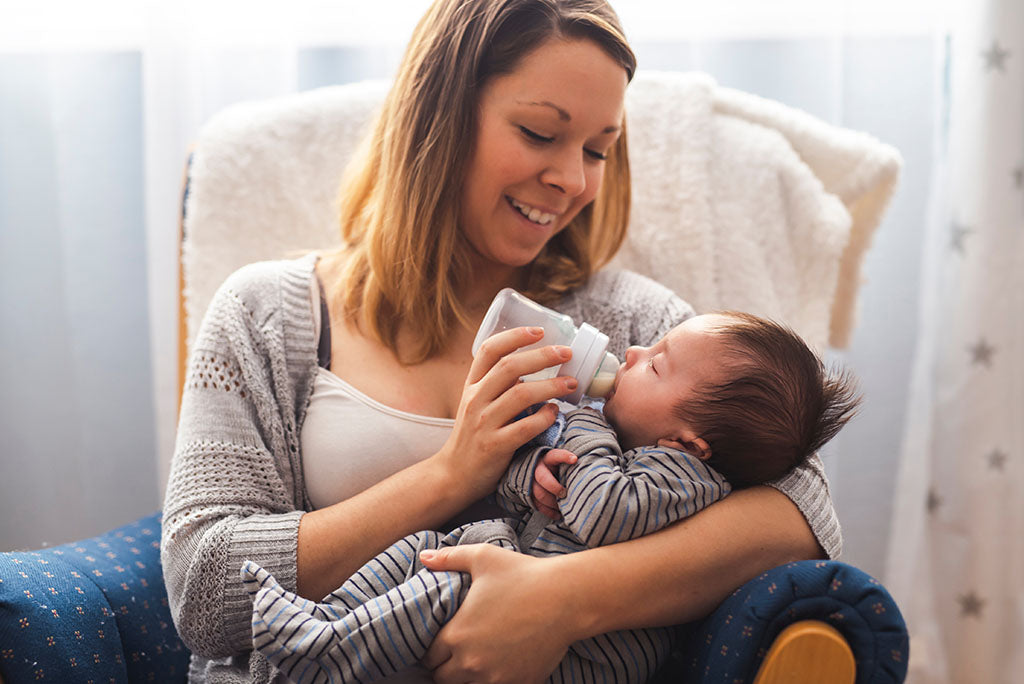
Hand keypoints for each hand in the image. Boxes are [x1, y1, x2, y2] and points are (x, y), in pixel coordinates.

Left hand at [419, 544, 571, 682]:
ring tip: (478, 657)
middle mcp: (471, 663)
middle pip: (443, 678)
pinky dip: (494, 680)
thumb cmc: (523, 575)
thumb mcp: (483, 558)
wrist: (566, 598)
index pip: (429, 656)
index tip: (443, 639)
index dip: (433, 648)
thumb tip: (424, 557)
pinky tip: (501, 663)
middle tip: (457, 651)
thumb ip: (449, 558)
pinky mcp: (519, 683)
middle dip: (446, 666)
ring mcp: (496, 678)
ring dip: (468, 676)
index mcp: (456, 636)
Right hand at [436, 327, 576, 499]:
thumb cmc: (472, 437)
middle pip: (510, 368)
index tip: (540, 330)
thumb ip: (496, 386)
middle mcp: (475, 400)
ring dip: (551, 385)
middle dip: (542, 356)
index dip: (515, 336)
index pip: (489, 350)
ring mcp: (483, 423)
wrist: (452, 475)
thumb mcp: (475, 404)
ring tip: (570, 383)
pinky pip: (525, 427)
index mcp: (471, 386)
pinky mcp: (495, 446)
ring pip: (520, 395)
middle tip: (566, 353)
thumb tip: (532, 366)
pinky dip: (544, 417)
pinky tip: (554, 412)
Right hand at [532, 448, 576, 518]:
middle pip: (542, 478)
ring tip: (563, 506)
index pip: (555, 455)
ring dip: (552, 502)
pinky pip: (537, 504)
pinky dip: (548, 512)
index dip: (564, 456)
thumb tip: (588, 474)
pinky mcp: (529, 494)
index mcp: (548, 459)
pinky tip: (558, 514)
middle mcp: (537, 469)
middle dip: (555, 487)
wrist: (534, 471)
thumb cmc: (555, 469)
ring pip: (539, 493)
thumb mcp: (560, 463)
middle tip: (565, 493)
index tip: (575, 459)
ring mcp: (531, 482)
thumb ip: (569, 467)